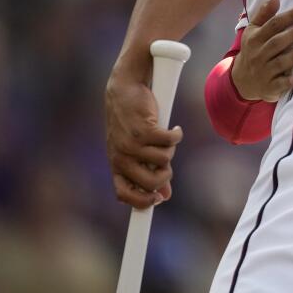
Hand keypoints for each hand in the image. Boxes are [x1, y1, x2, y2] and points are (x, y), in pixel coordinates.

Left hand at [104, 66, 183, 208]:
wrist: (124, 89)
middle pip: (151, 183)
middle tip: (167, 162)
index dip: (142, 203)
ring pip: (164, 161)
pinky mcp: (144, 129)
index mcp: (116, 165)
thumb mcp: (136, 150)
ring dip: (170, 149)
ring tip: (164, 136)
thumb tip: (164, 196)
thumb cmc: (131, 121)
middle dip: (165, 175)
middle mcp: (121, 157)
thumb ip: (149, 172)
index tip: (158, 202)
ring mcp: (131, 144)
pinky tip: (174, 128)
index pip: (124, 195)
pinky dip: (176, 135)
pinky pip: (170, 142)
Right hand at [231, 0, 292, 101]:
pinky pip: (278, 85)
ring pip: (278, 63)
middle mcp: (258, 54)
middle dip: (292, 35)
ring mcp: (263, 72)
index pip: (272, 25)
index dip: (288, 16)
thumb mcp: (254, 31)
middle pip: (276, 43)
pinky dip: (287, 82)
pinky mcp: (269, 87)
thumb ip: (264, 15)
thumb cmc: (254, 50)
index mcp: (255, 38)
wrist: (242, 80)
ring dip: (291, 57)